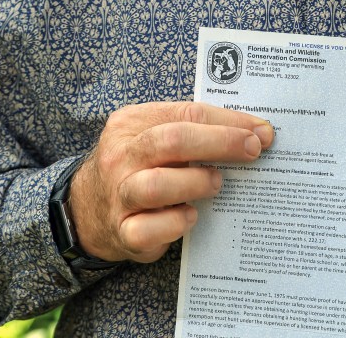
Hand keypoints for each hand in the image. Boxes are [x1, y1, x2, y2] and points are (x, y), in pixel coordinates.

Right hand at [70, 101, 273, 262]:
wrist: (85, 207)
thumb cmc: (137, 164)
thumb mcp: (154, 134)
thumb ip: (194, 129)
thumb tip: (253, 133)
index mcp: (132, 122)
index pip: (187, 113)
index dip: (228, 122)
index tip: (261, 132)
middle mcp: (121, 155)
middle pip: (172, 140)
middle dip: (220, 143)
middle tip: (252, 151)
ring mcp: (118, 195)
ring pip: (159, 185)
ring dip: (197, 182)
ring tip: (216, 184)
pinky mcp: (121, 232)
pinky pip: (149, 230)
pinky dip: (176, 224)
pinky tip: (190, 217)